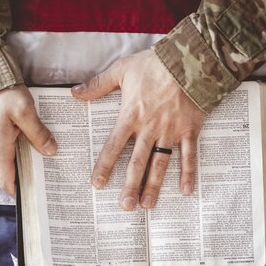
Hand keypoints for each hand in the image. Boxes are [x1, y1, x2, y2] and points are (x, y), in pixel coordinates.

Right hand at [0, 84, 56, 195]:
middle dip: (31, 172)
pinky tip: (37, 139)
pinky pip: (8, 144)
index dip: (20, 192)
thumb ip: (38, 134)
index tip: (36, 198)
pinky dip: (22, 145)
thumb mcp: (25, 112)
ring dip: (28, 156)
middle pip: (12, 170)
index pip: (7, 182)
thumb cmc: (1, 94)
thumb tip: (51, 151)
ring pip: (11, 156)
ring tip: (50, 155)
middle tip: (53, 173)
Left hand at [71, 49, 205, 209]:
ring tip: (147, 205)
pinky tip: (185, 191)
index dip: (105, 165)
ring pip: (160, 164)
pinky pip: (188, 155)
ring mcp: (171, 131)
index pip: (114, 146)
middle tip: (125, 206)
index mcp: (131, 115)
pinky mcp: (189, 130)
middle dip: (130, 186)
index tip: (97, 184)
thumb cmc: (155, 63)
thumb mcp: (122, 69)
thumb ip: (98, 84)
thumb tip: (75, 93)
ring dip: (153, 186)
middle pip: (137, 162)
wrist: (190, 59)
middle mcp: (150, 128)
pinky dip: (188, 173)